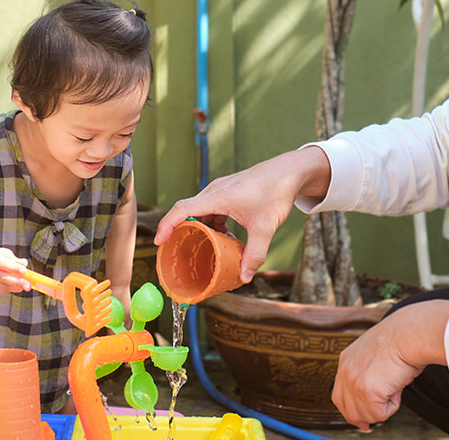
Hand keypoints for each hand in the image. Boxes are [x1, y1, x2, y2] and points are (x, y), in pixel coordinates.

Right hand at [0, 247, 30, 293]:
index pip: (0, 262)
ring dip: (14, 287)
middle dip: (16, 281)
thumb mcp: (3, 253)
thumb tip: (24, 264)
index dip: (12, 267)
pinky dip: (9, 289)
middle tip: (28, 285)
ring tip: (25, 286)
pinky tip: (16, 287)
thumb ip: (14, 259)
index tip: (24, 271)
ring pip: (0, 285)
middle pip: (0, 276)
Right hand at [155, 147, 331, 282]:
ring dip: (202, 229)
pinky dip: (213, 224)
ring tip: (207, 248)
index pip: (182, 209)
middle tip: (180, 252)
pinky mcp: (228, 192)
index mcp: (217, 196)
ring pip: (201, 212)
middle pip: (188, 212)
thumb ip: (255, 254)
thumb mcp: (265, 228)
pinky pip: (212, 210)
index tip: (160, 241)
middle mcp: (214, 191)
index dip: (167, 225)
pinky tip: (225, 237)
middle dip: (183, 232)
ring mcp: (220, 190)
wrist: (289, 171)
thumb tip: (244, 278)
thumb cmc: (276, 192)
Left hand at [332, 300, 448, 429]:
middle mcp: (345, 371)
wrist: (410, 333)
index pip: (339, 395)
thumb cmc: (403, 339)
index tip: (362, 421)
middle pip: (348, 410)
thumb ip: (370, 373)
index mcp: (346, 360)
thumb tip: (376, 397)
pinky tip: (397, 387)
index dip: (351, 411)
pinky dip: (393, 406)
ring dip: (383, 407)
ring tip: (394, 386)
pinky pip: (379, 414)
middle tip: (383, 409)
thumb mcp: (377, 354)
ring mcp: (353, 381)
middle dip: (367, 416)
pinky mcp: (366, 390)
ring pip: (365, 415)